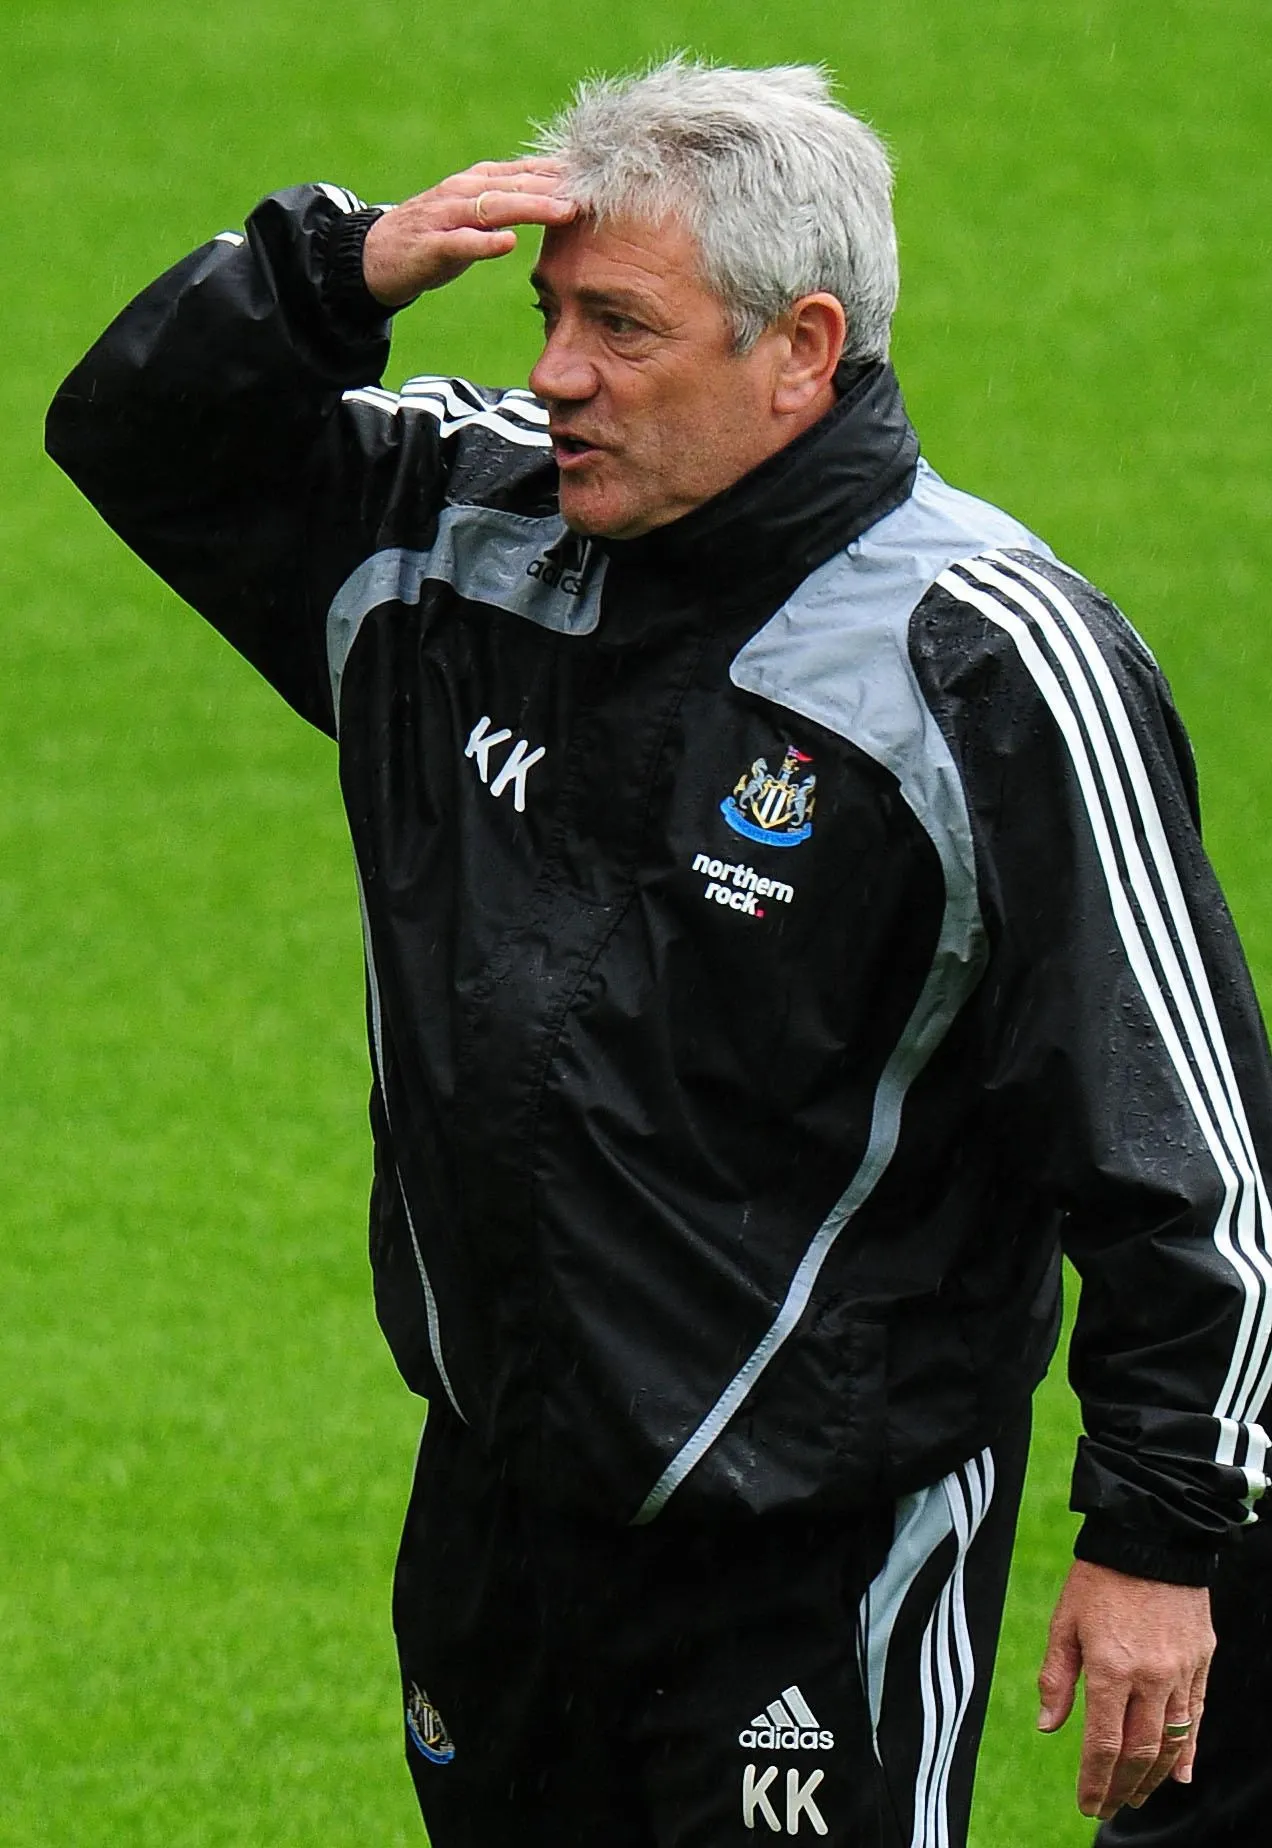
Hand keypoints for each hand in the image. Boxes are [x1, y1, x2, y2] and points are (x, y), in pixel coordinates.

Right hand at [362, 159, 576, 305]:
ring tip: (564, 211)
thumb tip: (561, 198)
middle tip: (596, 193)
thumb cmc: (437, 236)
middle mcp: (464, 190)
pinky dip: (483, 242)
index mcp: (480, 181)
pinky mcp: (430, 244)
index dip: (563, 175)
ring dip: (531, 207)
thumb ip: (513, 204)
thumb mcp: (479, 215)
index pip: (528, 172)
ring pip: (494, 207)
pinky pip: (460, 242)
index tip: (602, 179)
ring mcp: (446, 216)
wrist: (378, 256)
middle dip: (558, 188)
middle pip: (518, 184)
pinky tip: (508, 244)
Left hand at [1037, 1560, 1213, 1820]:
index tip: (1088, 1803)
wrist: (1150, 1537)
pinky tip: (1181, 1773)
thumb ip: (1056, 1675)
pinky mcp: (1200, 1661)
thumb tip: (1048, 1726)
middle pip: (1140, 1751)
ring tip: (1138, 1797)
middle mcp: (1150, 1677)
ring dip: (1155, 1777)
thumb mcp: (1064, 1620)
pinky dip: (1190, 1749)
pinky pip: (1197, 1716)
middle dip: (1124, 1787)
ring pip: (1172, 1741)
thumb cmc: (1098, 1577)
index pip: (1104, 1743)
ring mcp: (1180, 1671)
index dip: (1096, 1780)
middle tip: (1111, 1808)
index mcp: (1110, 1667)